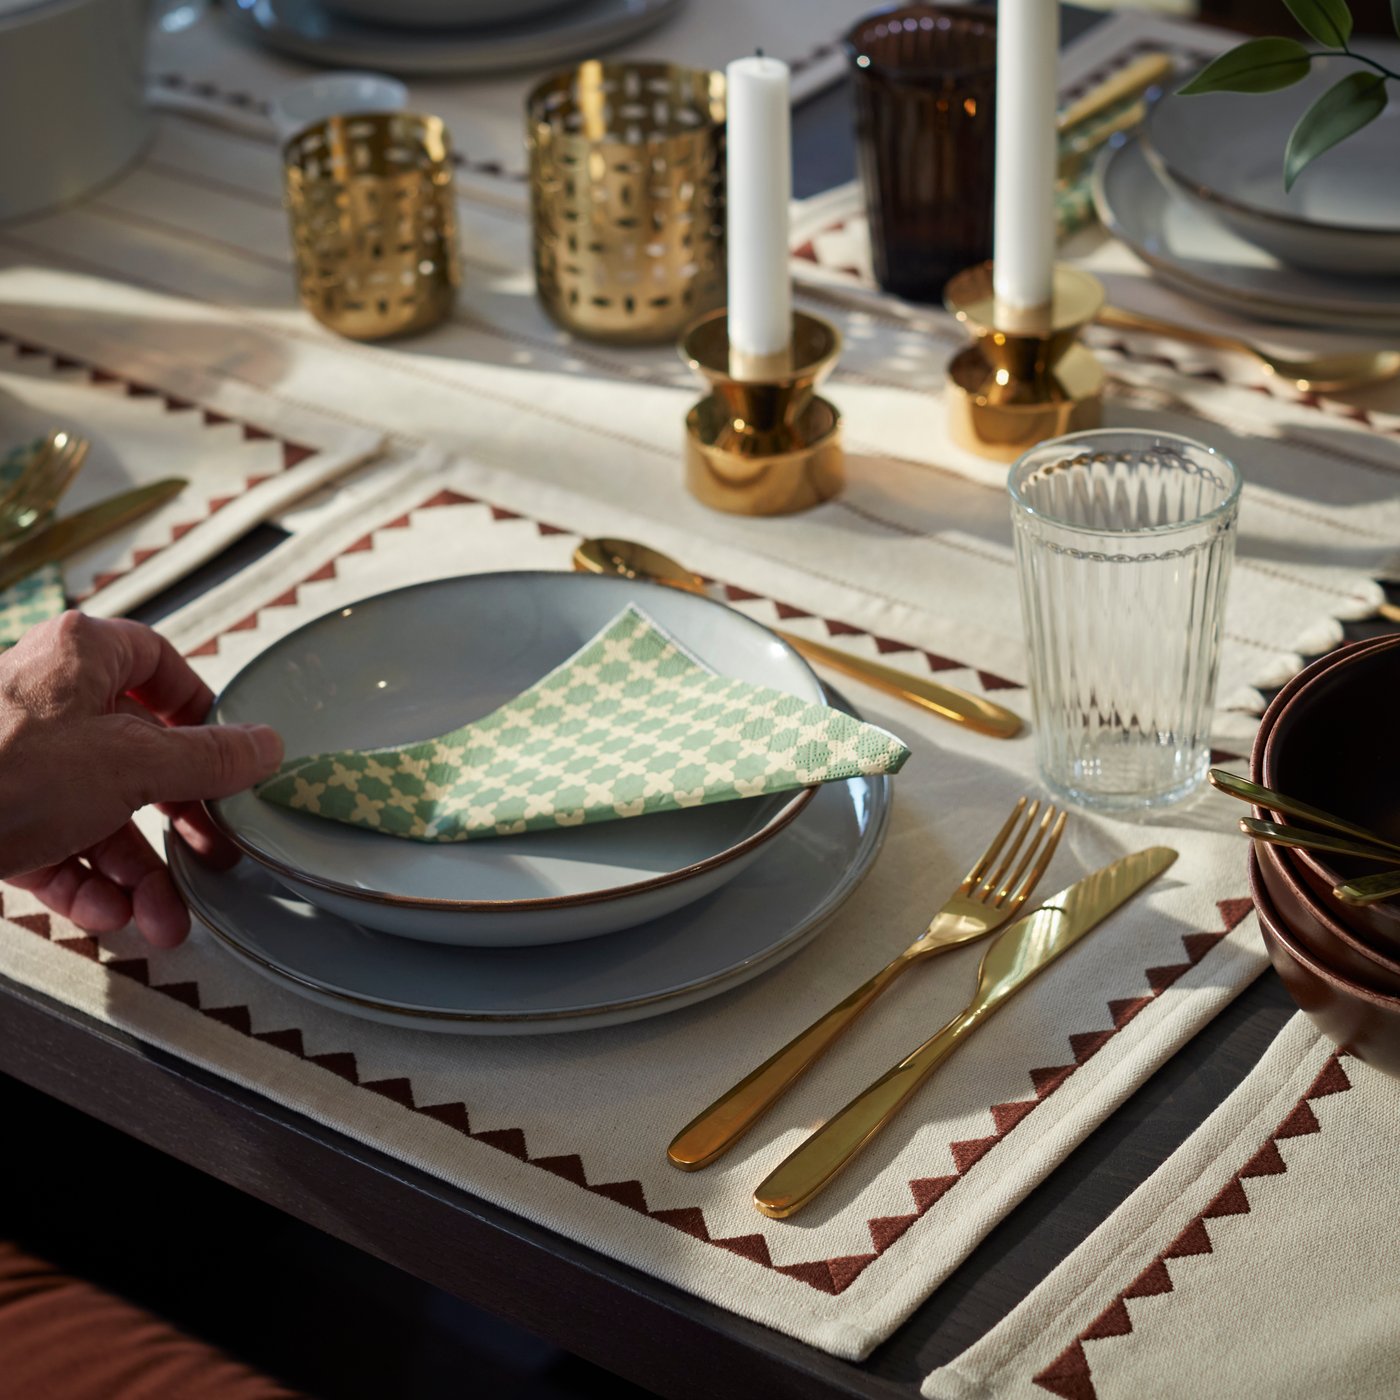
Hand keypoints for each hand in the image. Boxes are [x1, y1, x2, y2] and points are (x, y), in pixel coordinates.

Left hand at [0, 613, 282, 947]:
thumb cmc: (4, 770)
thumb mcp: (132, 764)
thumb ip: (208, 759)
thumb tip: (266, 745)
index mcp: (81, 659)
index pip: (156, 662)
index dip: (197, 709)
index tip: (224, 755)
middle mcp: (47, 703)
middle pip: (136, 755)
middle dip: (175, 821)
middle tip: (211, 854)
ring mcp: (16, 761)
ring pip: (96, 813)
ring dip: (136, 873)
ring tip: (164, 921)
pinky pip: (52, 846)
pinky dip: (86, 884)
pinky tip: (109, 916)